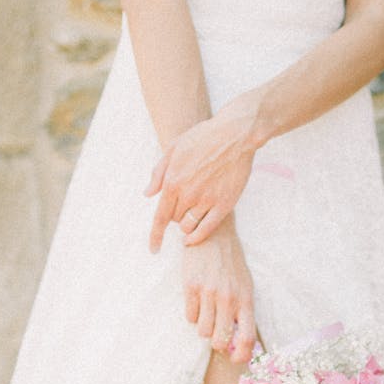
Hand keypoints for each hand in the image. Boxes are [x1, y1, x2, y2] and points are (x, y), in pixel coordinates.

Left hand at [145, 98, 258, 253]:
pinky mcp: (224, 204)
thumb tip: (148, 194)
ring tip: (190, 214)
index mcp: (173, 180)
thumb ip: (158, 172)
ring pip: (188, 226)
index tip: (153, 249)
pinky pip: (207, 229)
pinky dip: (197, 237)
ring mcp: (207, 200)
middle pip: (174, 220)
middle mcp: (188, 193)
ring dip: (185, 225)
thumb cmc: (203, 138)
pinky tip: (191, 239)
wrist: (235, 135)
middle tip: (182, 204)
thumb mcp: (173, 148)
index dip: (155, 235)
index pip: (160, 216)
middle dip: (174, 215)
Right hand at [181, 215, 256, 362]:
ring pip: (202, 331)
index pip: (247, 337)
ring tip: (206, 312)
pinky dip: (192, 314)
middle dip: (218, 343)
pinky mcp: (191, 287)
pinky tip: (197, 301)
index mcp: (245, 299)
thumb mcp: (245, 285)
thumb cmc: (231, 263)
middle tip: (217, 333)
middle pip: (221, 340)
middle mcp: (228, 298)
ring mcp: (209, 293)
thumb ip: (243, 311)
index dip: (241, 355)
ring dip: (203, 327)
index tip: (236, 360)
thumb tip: (239, 341)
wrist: (213, 234)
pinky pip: (189, 317)